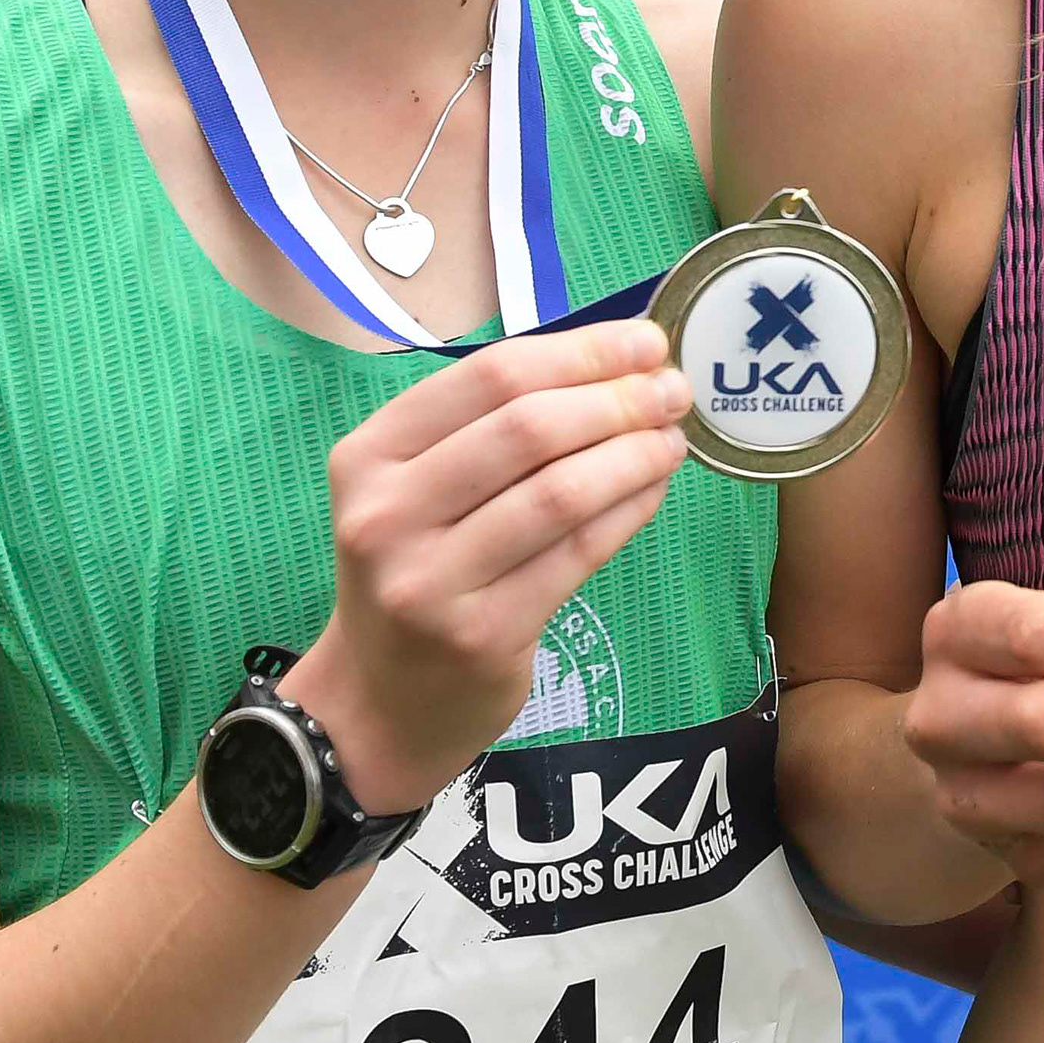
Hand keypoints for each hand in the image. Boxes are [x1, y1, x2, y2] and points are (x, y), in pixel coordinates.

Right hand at [285, 318, 692, 812]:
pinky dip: (627, 511)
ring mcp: (430, 580)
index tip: (648, 341)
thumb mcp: (417, 489)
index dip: (582, 352)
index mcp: (369, 456)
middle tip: (674, 389)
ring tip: (674, 437)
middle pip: (529, 429)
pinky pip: (577, 554)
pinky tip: (654, 489)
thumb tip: (618, 361)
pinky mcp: (481, 634)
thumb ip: (493, 427)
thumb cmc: (416, 569)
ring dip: (634, 455)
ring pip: (560, 493)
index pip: (489, 377)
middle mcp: (388, 514)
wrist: (377, 701)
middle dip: (618, 399)